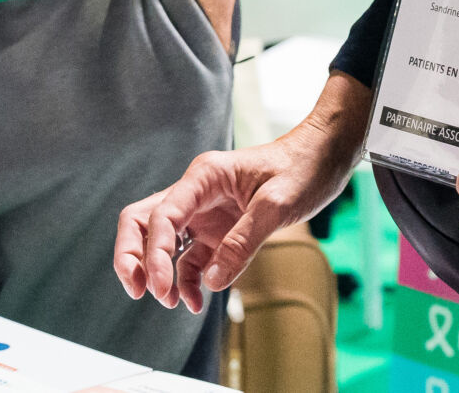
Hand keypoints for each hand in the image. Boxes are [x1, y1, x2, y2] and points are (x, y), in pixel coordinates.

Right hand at [114, 75, 370, 310]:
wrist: (324, 156)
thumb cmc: (302, 167)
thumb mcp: (276, 205)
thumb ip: (242, 242)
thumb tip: (212, 282)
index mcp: (204, 176)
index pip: (162, 214)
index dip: (154, 252)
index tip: (158, 286)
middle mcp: (196, 194)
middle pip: (145, 221)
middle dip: (134, 256)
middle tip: (139, 290)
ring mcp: (204, 213)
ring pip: (162, 242)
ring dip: (159, 272)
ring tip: (171, 302)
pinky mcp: (217, 230)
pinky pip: (191, 257)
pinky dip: (188, 280)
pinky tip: (195, 301)